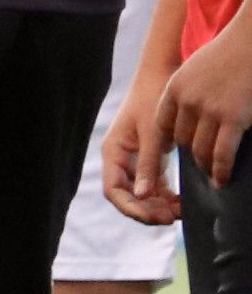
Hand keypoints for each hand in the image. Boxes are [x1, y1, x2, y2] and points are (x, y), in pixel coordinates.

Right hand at [105, 76, 181, 223]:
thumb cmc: (152, 99)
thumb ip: (147, 164)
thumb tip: (142, 196)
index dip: (131, 207)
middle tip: (172, 218)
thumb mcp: (152, 133)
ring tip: (180, 212)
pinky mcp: (149, 159)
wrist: (161, 75)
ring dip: (158, 205)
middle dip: (147, 210)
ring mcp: (134, 160)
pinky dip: (165, 195)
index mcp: (113, 152)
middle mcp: (120, 160)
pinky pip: (153, 185)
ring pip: (141, 194)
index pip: (114, 190)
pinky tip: (181, 202)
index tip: (155, 217)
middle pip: (128, 196)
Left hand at [161, 24, 251, 189]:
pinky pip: (221, 153)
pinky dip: (221, 170)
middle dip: (190, 155)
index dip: (171, 141)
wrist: (251, 42)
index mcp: (174, 89)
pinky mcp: (232, 118)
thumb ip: (189, 91)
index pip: (164, 125)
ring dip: (205, 166)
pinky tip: (223, 179)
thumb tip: (191, 115)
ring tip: (211, 176)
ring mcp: (209, 110)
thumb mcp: (196, 69)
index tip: (179, 151)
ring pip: (199, 150)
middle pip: (181, 140)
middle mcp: (187, 101)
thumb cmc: (228, 54)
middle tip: (199, 167)